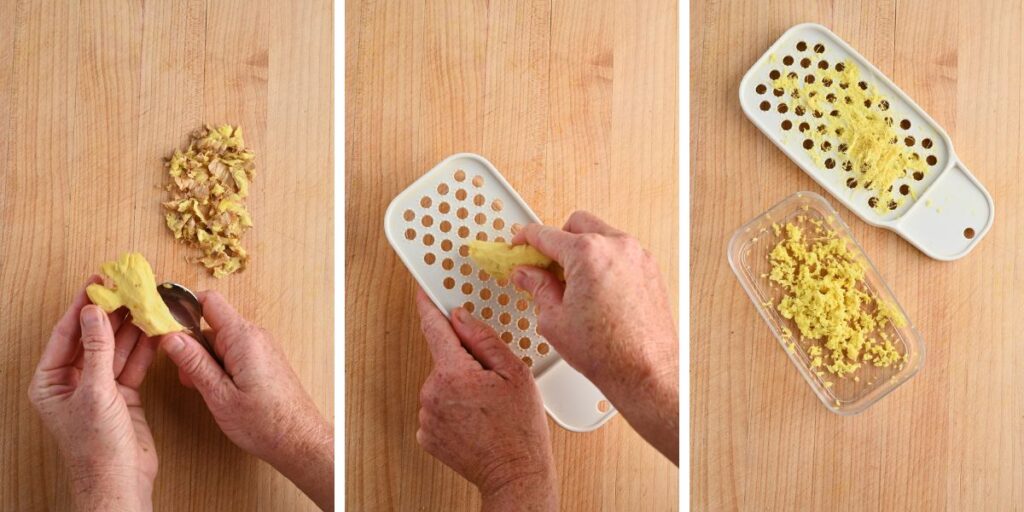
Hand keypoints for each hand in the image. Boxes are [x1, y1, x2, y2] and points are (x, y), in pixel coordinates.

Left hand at [28, 276, 159, 511]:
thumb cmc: (96, 446)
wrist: (121, 480)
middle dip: (111, 314)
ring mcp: (100, 388)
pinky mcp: (124, 395)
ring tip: (145, 302)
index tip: (97, 282)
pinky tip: (154, 329)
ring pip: (116, 348)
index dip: (82, 307)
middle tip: (127, 287)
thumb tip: (94, 312)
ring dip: (131, 327)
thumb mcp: (95, 392)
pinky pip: (133, 364)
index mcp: (51, 382)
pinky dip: (144, 347)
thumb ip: (96, 349)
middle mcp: (73, 381)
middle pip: (93, 338)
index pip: (66, 334)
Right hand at [159, 291, 332, 510]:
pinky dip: (220, 367)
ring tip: (204, 390)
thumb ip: (194, 363)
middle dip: (192, 346)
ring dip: (205, 360)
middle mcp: (255, 336)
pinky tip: (219, 390)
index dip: (183, 307)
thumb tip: (169, 336)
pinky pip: (234, 353)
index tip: (163, 322)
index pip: (209, 301)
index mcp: (243, 338)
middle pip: (212, 324)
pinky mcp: (263, 361)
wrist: (299, 440)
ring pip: (221, 342)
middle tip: (186, 376)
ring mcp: (261, 348)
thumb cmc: (264, 422)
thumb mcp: (219, 395)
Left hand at [415, 290, 557, 511]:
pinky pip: (437, 409)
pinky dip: (453, 410)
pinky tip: (474, 420)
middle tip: (491, 383)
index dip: (428, 306)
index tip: (422, 292)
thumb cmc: (520, 430)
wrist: (514, 473)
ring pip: (441, 385)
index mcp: (453, 374)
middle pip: (444, 361)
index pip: (434, 328)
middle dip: (464, 364)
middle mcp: (432, 394)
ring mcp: (427, 416)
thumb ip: (484, 340)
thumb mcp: (514, 374)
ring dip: (459, 389)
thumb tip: (462, 318)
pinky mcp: (427, 435)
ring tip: (486, 408)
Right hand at [511, 211, 678, 463]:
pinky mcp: (650, 269)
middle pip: (576, 224)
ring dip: (583, 249)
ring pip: (601, 235)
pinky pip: (621, 252)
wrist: (645, 372)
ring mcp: (637, 256)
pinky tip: (596, 289)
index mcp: (587, 253)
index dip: (525, 240)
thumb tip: (526, 273)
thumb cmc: (607, 352)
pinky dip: (605, 261)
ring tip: (573, 283)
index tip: (519, 247)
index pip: (546, 234)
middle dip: (557, 240)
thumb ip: (537, 287)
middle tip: (545, 266)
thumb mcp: (554, 319)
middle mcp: (616, 246)